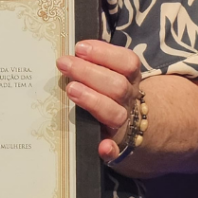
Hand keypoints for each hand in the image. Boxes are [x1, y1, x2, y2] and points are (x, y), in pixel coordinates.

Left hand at [57, 39, 141, 161]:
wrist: (133, 125)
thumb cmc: (109, 90)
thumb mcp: (110, 73)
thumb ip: (94, 62)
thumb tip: (75, 49)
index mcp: (129, 78)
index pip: (128, 62)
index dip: (105, 53)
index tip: (79, 47)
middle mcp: (129, 99)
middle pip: (118, 86)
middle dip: (89, 73)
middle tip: (64, 63)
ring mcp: (124, 123)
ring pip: (115, 113)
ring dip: (93, 101)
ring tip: (71, 89)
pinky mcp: (116, 144)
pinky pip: (116, 150)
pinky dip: (110, 149)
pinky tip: (102, 147)